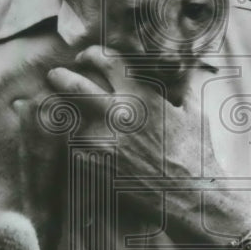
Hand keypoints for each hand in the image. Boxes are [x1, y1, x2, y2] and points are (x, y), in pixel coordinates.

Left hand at [46, 46, 250, 243]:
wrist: (191, 194)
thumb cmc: (196, 155)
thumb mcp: (195, 113)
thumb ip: (183, 89)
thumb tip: (187, 71)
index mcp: (141, 94)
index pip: (106, 61)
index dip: (91, 55)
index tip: (84, 58)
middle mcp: (118, 112)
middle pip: (74, 85)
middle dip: (60, 77)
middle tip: (54, 76)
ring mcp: (104, 140)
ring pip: (71, 120)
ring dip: (69, 118)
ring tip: (68, 119)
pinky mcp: (96, 164)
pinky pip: (75, 149)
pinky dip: (77, 146)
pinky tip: (83, 148)